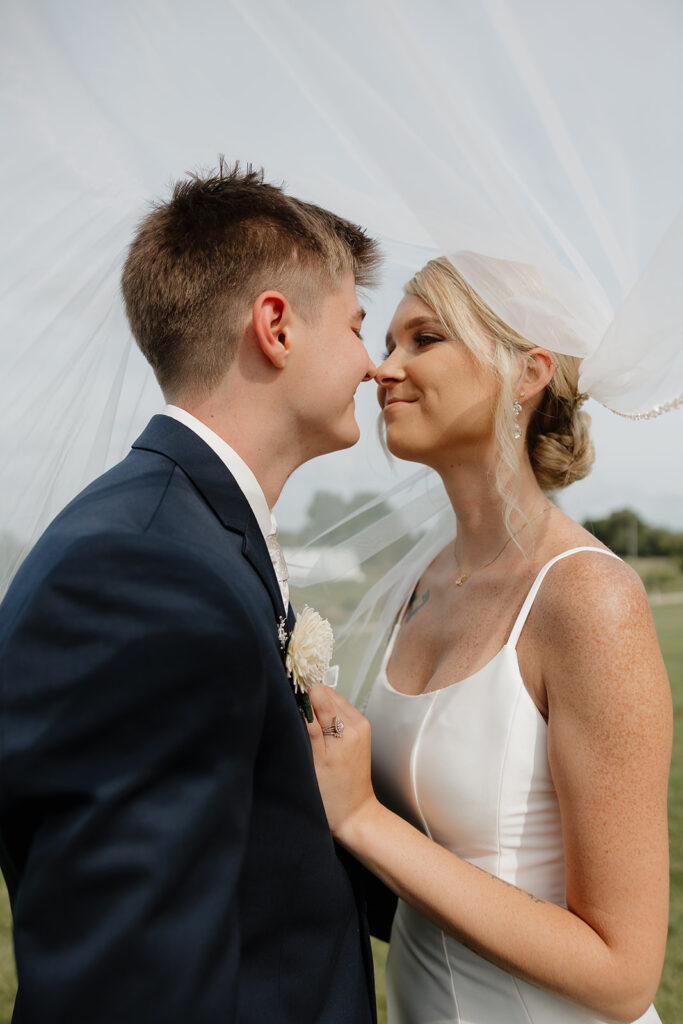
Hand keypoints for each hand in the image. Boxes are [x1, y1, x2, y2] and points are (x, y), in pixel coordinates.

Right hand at [306, 685, 376, 841]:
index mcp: (347, 729)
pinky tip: (319, 733)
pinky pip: (339, 712)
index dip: (302, 698)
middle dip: (310, 702)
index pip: (320, 694)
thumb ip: (310, 728)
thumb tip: (302, 700)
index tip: (290, 708)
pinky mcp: (361, 732)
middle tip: (296, 721)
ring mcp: (361, 726)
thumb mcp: (316, 761)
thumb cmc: (333, 795)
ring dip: (318, 709)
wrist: (355, 815)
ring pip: (333, 701)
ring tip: (307, 729)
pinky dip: (326, 716)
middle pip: (327, 694)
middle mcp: (357, 723)